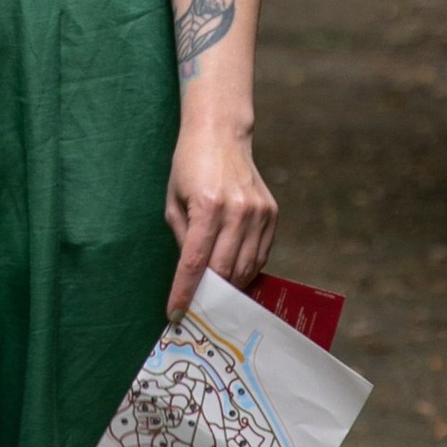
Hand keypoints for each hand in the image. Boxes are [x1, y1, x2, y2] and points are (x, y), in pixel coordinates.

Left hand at [164, 120, 277, 316]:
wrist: (221, 134)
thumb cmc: (189, 166)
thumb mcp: (174, 201)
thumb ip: (183, 239)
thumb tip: (190, 276)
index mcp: (208, 206)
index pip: (196, 262)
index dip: (185, 292)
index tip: (177, 313)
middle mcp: (238, 211)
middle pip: (224, 270)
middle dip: (208, 295)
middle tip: (196, 309)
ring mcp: (259, 213)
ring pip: (246, 268)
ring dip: (229, 286)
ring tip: (214, 294)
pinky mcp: (272, 214)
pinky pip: (260, 255)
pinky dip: (246, 270)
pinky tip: (232, 272)